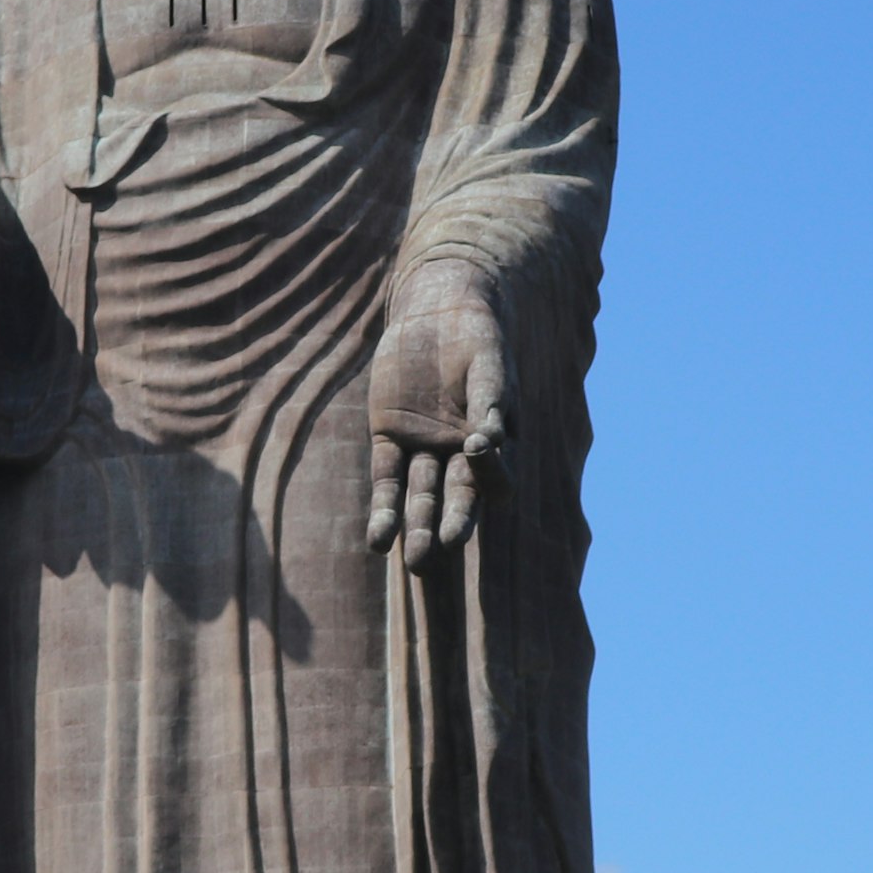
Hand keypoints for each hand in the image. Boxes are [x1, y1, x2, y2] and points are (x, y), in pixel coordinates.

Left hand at [366, 276, 510, 567]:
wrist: (438, 311)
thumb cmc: (476, 339)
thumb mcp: (488, 366)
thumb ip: (491, 402)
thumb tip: (492, 440)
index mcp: (493, 445)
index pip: (494, 479)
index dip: (488, 472)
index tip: (477, 449)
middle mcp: (459, 456)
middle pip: (457, 499)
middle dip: (450, 524)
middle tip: (441, 549)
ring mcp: (424, 449)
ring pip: (420, 497)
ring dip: (416, 527)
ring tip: (412, 561)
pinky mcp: (389, 438)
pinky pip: (386, 480)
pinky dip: (383, 510)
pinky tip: (378, 540)